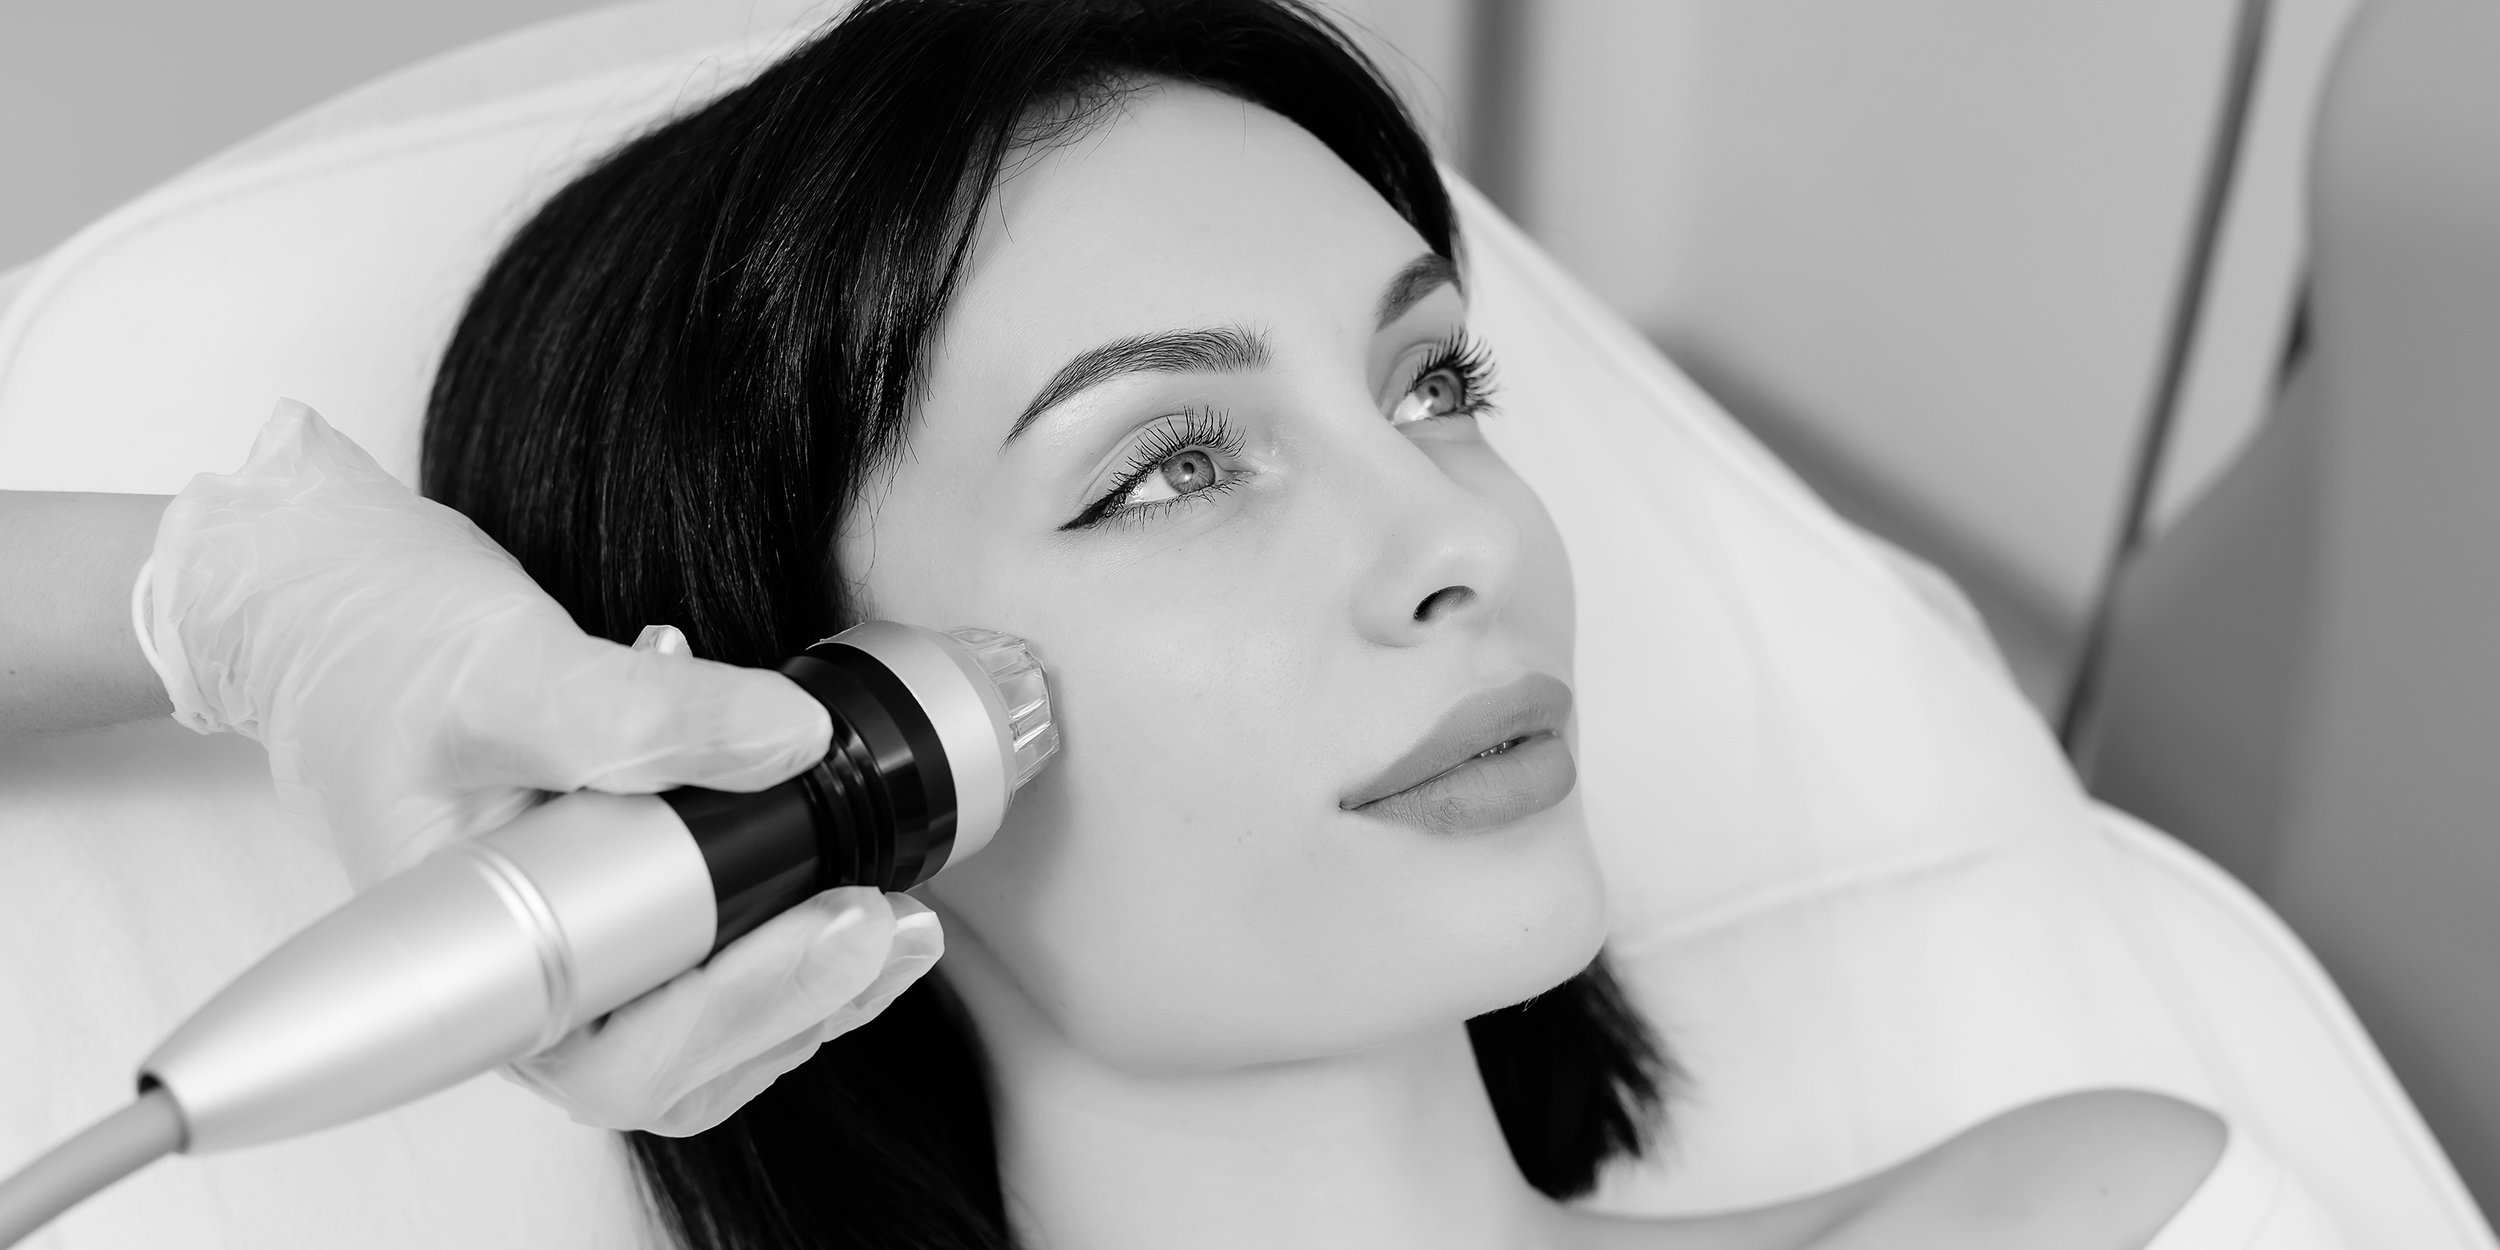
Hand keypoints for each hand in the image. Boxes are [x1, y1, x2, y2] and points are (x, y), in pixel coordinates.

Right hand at [141, 399, 939, 1132]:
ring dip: (810, 984)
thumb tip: (789, 737)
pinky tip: (846, 886)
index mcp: (473, 968)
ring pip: (702, 1029)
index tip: (843, 921)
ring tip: (899, 920)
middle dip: (800, 1002)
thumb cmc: (376, 654)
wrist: (327, 611)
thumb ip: (639, 713)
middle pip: (678, 1064)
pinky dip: (782, 938)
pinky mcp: (608, 913)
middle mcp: (522, 986)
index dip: (744, 1003)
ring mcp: (566, 957)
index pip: (619, 1051)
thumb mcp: (504, 668)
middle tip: (894, 924)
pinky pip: (702, 965)